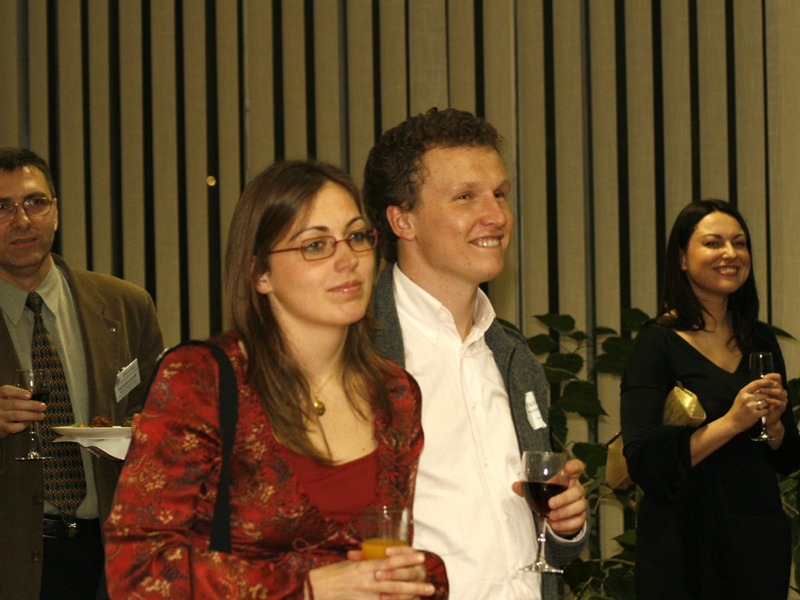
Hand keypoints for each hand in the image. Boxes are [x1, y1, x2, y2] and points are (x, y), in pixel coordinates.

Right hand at [0, 385, 45, 438]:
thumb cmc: (4, 409)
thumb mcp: (6, 400)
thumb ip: (17, 398)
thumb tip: (36, 399)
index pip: (6, 390)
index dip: (18, 392)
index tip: (29, 395)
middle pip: (15, 403)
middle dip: (32, 405)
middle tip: (43, 407)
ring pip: (17, 415)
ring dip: (32, 415)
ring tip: (41, 416)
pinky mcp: (1, 428)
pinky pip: (14, 427)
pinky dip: (23, 425)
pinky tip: (27, 423)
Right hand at [308, 548, 434, 599]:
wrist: (313, 589)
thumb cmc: (330, 575)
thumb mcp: (350, 565)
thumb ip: (365, 564)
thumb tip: (379, 564)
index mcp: (365, 566)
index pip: (390, 562)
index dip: (407, 560)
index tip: (422, 558)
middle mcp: (367, 581)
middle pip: (396, 583)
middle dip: (415, 585)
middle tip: (430, 586)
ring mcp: (365, 595)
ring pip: (391, 597)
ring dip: (408, 598)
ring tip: (423, 597)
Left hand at [513, 458, 586, 537]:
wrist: (557, 515)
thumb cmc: (548, 496)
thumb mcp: (538, 490)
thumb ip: (527, 487)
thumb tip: (515, 486)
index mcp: (568, 478)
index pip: (577, 468)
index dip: (575, 466)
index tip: (568, 468)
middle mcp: (577, 489)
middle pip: (578, 491)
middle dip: (564, 498)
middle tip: (550, 504)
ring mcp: (581, 503)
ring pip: (579, 506)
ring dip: (564, 512)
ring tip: (551, 516)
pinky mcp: (581, 518)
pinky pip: (578, 521)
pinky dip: (566, 524)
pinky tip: (555, 525)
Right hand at [728, 376, 784, 433]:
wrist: (732, 422)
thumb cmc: (738, 409)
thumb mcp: (740, 397)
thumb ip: (750, 391)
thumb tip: (763, 385)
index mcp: (743, 392)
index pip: (756, 383)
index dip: (766, 381)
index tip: (772, 381)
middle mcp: (747, 398)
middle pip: (765, 394)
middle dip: (767, 397)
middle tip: (764, 401)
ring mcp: (751, 406)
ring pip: (767, 402)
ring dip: (766, 405)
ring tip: (760, 408)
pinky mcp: (755, 414)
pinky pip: (767, 410)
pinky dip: (766, 412)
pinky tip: (760, 413)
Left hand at [758, 374, 787, 426]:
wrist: (761, 417)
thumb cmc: (758, 404)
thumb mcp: (756, 394)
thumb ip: (757, 387)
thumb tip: (756, 379)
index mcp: (775, 387)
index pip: (777, 378)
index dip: (772, 376)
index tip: (764, 377)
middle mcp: (780, 392)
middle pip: (778, 384)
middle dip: (768, 384)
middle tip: (759, 386)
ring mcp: (782, 399)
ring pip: (779, 392)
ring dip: (769, 391)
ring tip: (760, 391)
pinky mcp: (781, 407)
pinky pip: (779, 402)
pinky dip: (772, 401)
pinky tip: (766, 400)